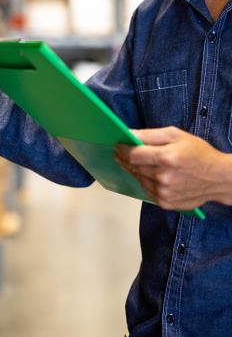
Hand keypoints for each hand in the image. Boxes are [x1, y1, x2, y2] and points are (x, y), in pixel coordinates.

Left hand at [115, 126, 231, 209]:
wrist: (220, 178)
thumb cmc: (199, 153)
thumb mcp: (176, 135)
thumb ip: (150, 135)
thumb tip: (128, 134)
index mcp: (167, 158)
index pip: (133, 154)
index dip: (122, 149)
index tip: (117, 145)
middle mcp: (164, 177)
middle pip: (133, 167)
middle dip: (124, 159)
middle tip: (119, 153)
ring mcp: (164, 192)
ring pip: (138, 179)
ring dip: (133, 170)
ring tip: (132, 162)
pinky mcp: (165, 203)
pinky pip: (146, 190)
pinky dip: (144, 181)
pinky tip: (146, 174)